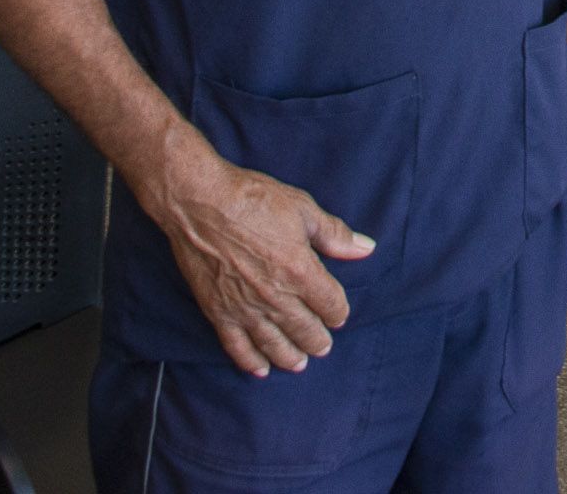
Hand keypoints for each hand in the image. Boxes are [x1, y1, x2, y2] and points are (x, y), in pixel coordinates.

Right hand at [145, 146, 378, 376]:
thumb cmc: (252, 199)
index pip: (331, 305)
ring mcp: (246, 308)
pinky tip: (260, 368)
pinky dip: (251, 361)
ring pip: (275, 345)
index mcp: (301, 271)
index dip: (338, 312)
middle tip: (322, 346)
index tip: (338, 314)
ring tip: (299, 363)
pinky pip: (238, 347)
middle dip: (317, 340)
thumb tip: (366, 248)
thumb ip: (334, 234)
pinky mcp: (218, 312)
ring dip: (290, 357)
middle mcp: (276, 297)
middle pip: (305, 330)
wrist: (199, 203)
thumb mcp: (301, 209)